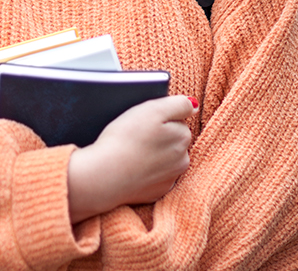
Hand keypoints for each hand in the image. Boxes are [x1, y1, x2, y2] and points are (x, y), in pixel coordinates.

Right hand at [67, 95, 197, 223]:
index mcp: (183, 137)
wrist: (105, 175)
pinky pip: (154, 175)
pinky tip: (132, 165)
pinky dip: (145, 169)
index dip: (159, 117)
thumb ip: (178, 104)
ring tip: (133, 150)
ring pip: (164, 158)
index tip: (144, 120)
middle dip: (159, 135)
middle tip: (137, 133)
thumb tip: (193, 106)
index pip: (177, 119)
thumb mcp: (153, 109)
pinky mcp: (156, 192)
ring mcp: (169, 178)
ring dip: (153, 152)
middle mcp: (182, 160)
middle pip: (173, 139)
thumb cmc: (126, 139)